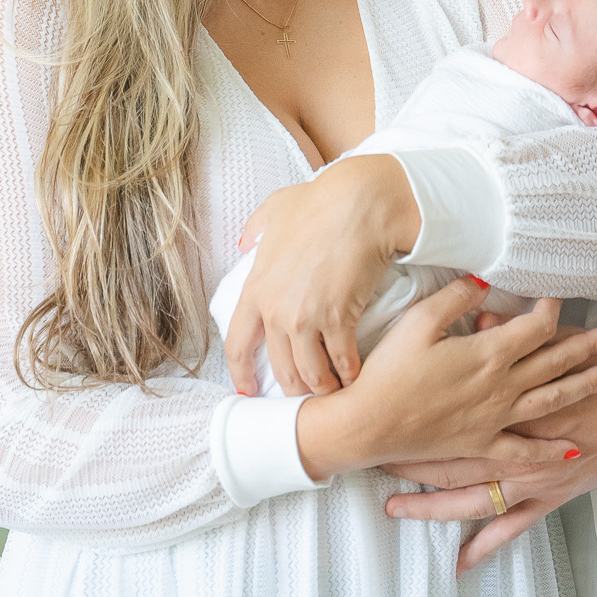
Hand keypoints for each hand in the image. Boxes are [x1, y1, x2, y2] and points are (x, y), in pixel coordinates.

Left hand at [224, 155, 420, 396]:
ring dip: (322, 387)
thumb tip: (244, 242)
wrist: (359, 202)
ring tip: (333, 390)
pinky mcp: (339, 319)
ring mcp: (306, 318)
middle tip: (304, 394)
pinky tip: (355, 376)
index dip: (242, 373)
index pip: (237, 344)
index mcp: (256, 289)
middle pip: (279, 368)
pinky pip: (342, 361)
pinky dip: (349, 373)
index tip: (249, 390)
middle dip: (292, 387)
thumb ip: (256, 228)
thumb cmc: (320, 202)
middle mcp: (275, 311)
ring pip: (310, 372)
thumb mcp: (276, 209)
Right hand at [294, 279, 596, 479]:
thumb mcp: (418, 321)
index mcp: (488, 353)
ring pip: (551, 400)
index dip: (551, 307)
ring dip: (584, 386)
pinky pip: (524, 449)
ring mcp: (495, 418)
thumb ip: (455, 298)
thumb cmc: (388, 372)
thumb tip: (486, 280)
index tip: (558, 294)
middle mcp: (501, 386)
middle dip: (587, 344)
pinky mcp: (482, 443)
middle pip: (554, 361)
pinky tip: (573, 450)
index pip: (536, 326)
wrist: (367, 425)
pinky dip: (550, 451)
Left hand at [384, 330, 596, 573]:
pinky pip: (511, 529)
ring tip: (396, 510)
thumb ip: (519, 334)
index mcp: (514, 406)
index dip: (417, 418)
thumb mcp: (562, 338)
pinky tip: (459, 563)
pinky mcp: (551, 498)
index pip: (453, 414)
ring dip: (432, 506)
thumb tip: (482, 316)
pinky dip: (484, 547)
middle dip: (411, 463)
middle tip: (373, 465)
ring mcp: (533, 479)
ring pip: (471, 499)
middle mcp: (517, 447)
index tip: (385, 418)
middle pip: (452, 459)